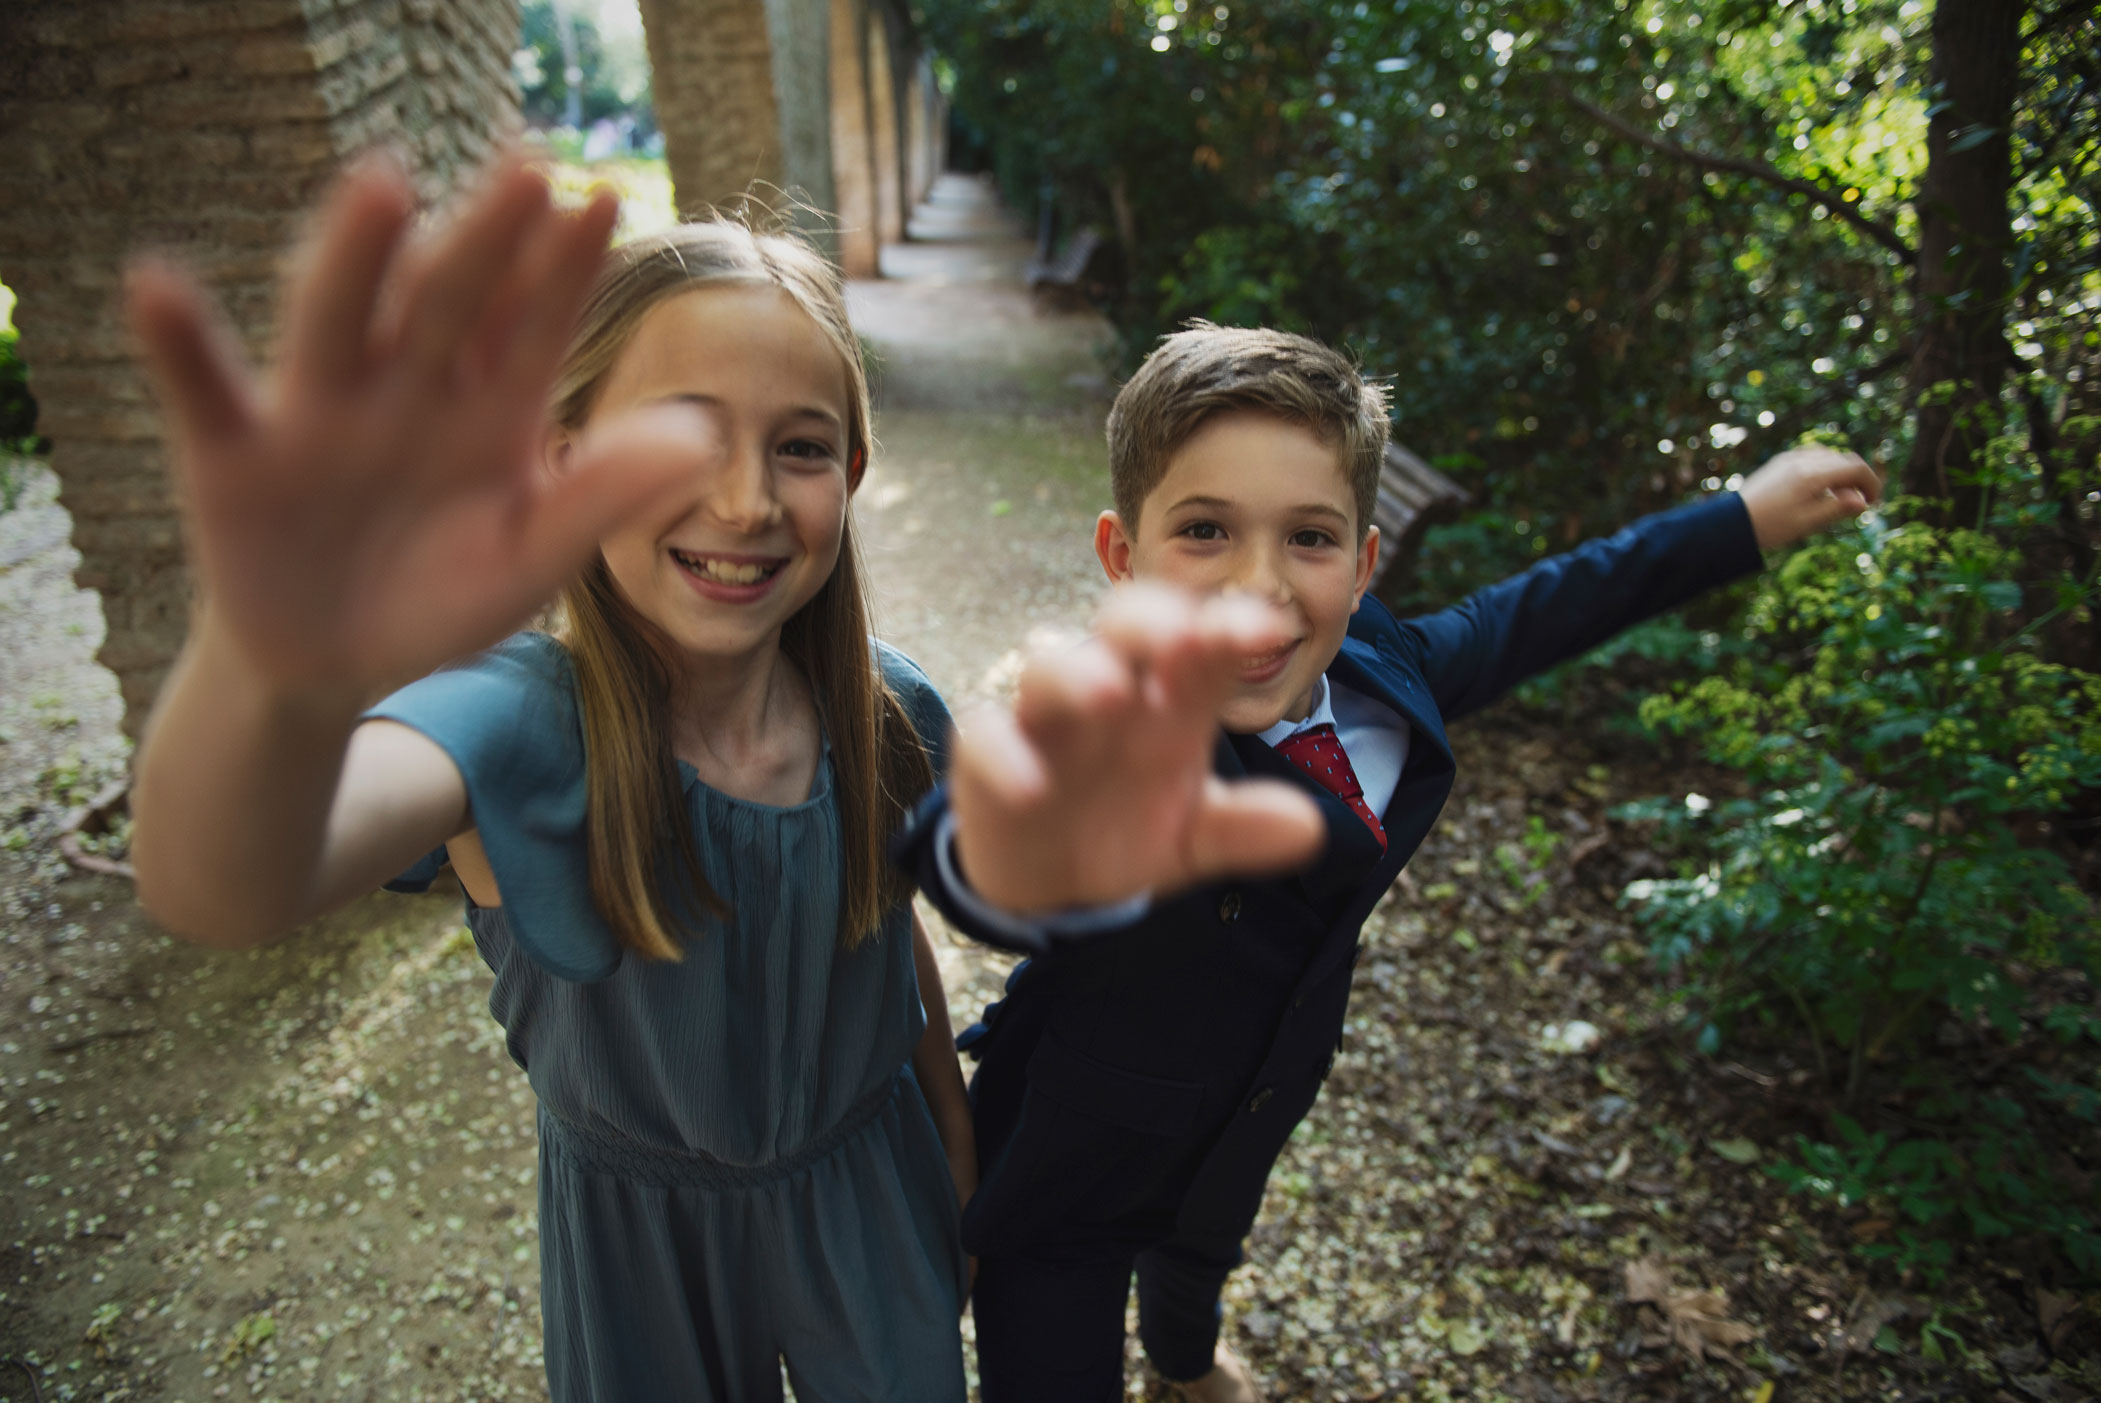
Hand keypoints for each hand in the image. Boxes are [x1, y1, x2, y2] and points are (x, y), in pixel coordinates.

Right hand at [126, 149, 721, 698]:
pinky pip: (203, 389)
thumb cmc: (441, 598)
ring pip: (339, 319)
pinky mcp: (235, 452)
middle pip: (447, 300)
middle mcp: (406, 387)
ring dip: (356, 255)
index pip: (535, 322)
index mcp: (489, 407)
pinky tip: (157, 285)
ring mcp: (319, 411)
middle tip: (523, 167)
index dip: (565, 264)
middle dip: (483, 237)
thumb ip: (603, 493)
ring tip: (382, 185)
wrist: (336, 669)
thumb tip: (702, 436)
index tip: (602, 198)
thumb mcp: (533, 555)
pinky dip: (180, 340)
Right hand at [950, 585, 1325, 914]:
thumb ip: (1244, 828)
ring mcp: (1046, 717)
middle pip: (1123, 623)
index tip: (1266, 628)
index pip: (1200, 642)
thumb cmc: (1129, 832)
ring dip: (1076, 672)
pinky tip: (1030, 788)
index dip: (1230, 626)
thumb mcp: (1194, 839)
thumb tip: (1309, 827)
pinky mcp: (989, 754)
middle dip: (1150, 621)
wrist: (1053, 887)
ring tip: (1108, 694)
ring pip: (1049, 664)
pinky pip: (985, 735)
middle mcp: (1110, 691)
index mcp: (1169, 699)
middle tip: (1180, 636)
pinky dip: (1004, 757)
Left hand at [1736, 445, 1882, 550]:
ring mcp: (1790, 458)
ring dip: (1841, 473)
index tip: (1873, 502)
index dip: (1871, 483)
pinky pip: (1812, 457)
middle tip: (1860, 503)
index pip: (1855, 468)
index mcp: (1812, 475)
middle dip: (1857, 479)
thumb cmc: (1770, 526)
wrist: (1732, 521)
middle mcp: (1802, 460)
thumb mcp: (1808, 523)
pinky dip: (1825, 469)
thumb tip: (1863, 501)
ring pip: (1829, 457)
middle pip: (1844, 460)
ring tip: (1839, 498)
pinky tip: (1821, 488)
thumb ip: (1838, 509)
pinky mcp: (1781, 461)